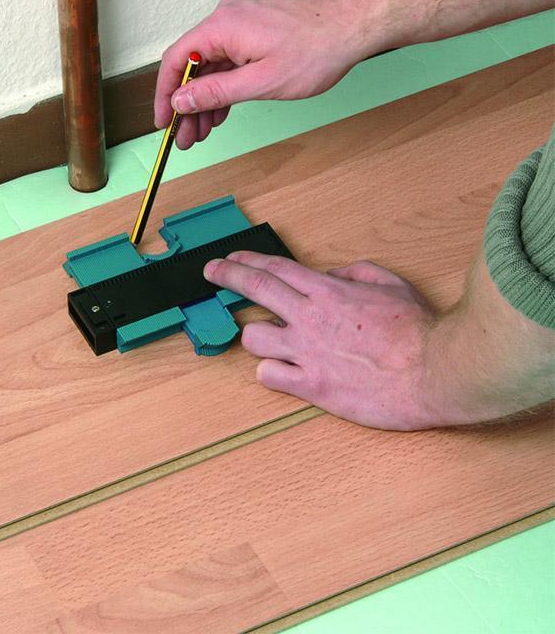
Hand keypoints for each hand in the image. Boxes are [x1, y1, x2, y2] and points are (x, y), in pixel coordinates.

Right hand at [153, 0, 384, 149]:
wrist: (356, 24)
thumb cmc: (318, 50)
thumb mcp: (261, 82)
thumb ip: (216, 93)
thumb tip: (180, 101)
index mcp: (222, 26)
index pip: (176, 61)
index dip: (165, 95)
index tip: (163, 122)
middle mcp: (226, 18)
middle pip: (192, 65)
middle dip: (187, 105)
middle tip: (185, 138)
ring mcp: (242, 21)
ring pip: (211, 65)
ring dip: (205, 99)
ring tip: (203, 132)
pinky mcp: (256, 28)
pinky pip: (228, 59)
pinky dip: (223, 86)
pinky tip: (221, 111)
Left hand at [203, 251, 438, 430]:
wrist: (434, 372)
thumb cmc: (418, 330)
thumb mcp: (391, 284)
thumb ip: (357, 273)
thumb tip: (333, 275)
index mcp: (328, 291)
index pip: (276, 269)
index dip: (246, 261)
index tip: (229, 259)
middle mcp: (310, 318)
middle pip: (255, 289)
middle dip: (227, 277)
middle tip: (212, 273)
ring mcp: (306, 352)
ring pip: (254, 337)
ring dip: (256, 334)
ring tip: (267, 337)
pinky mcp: (311, 385)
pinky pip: (269, 376)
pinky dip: (270, 372)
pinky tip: (281, 371)